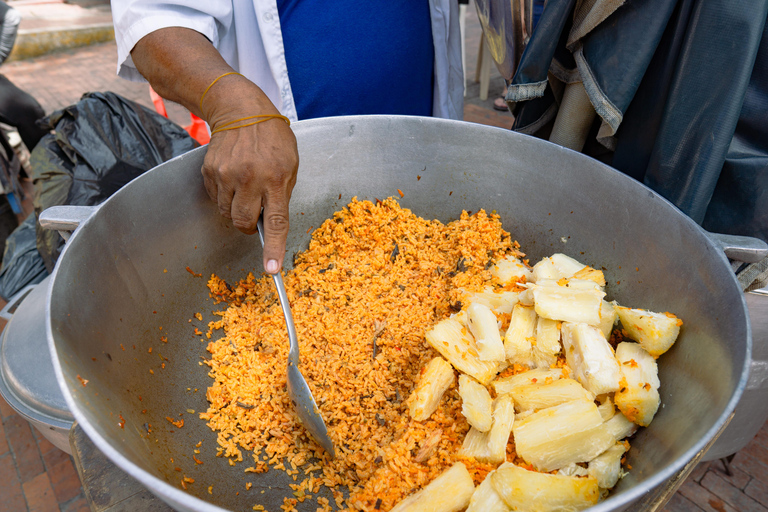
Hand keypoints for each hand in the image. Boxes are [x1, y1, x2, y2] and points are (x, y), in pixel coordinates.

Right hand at [129, 28, 297, 272]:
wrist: (241, 109)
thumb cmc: (272, 138)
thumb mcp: (290, 164)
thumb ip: (282, 193)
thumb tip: (270, 223)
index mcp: (276, 178)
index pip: (275, 221)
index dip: (273, 248)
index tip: (272, 270)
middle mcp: (250, 178)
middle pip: (243, 222)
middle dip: (248, 224)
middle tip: (255, 209)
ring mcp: (227, 175)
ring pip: (228, 213)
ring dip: (236, 207)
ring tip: (245, 185)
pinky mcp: (210, 171)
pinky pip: (216, 198)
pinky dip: (225, 195)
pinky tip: (233, 176)